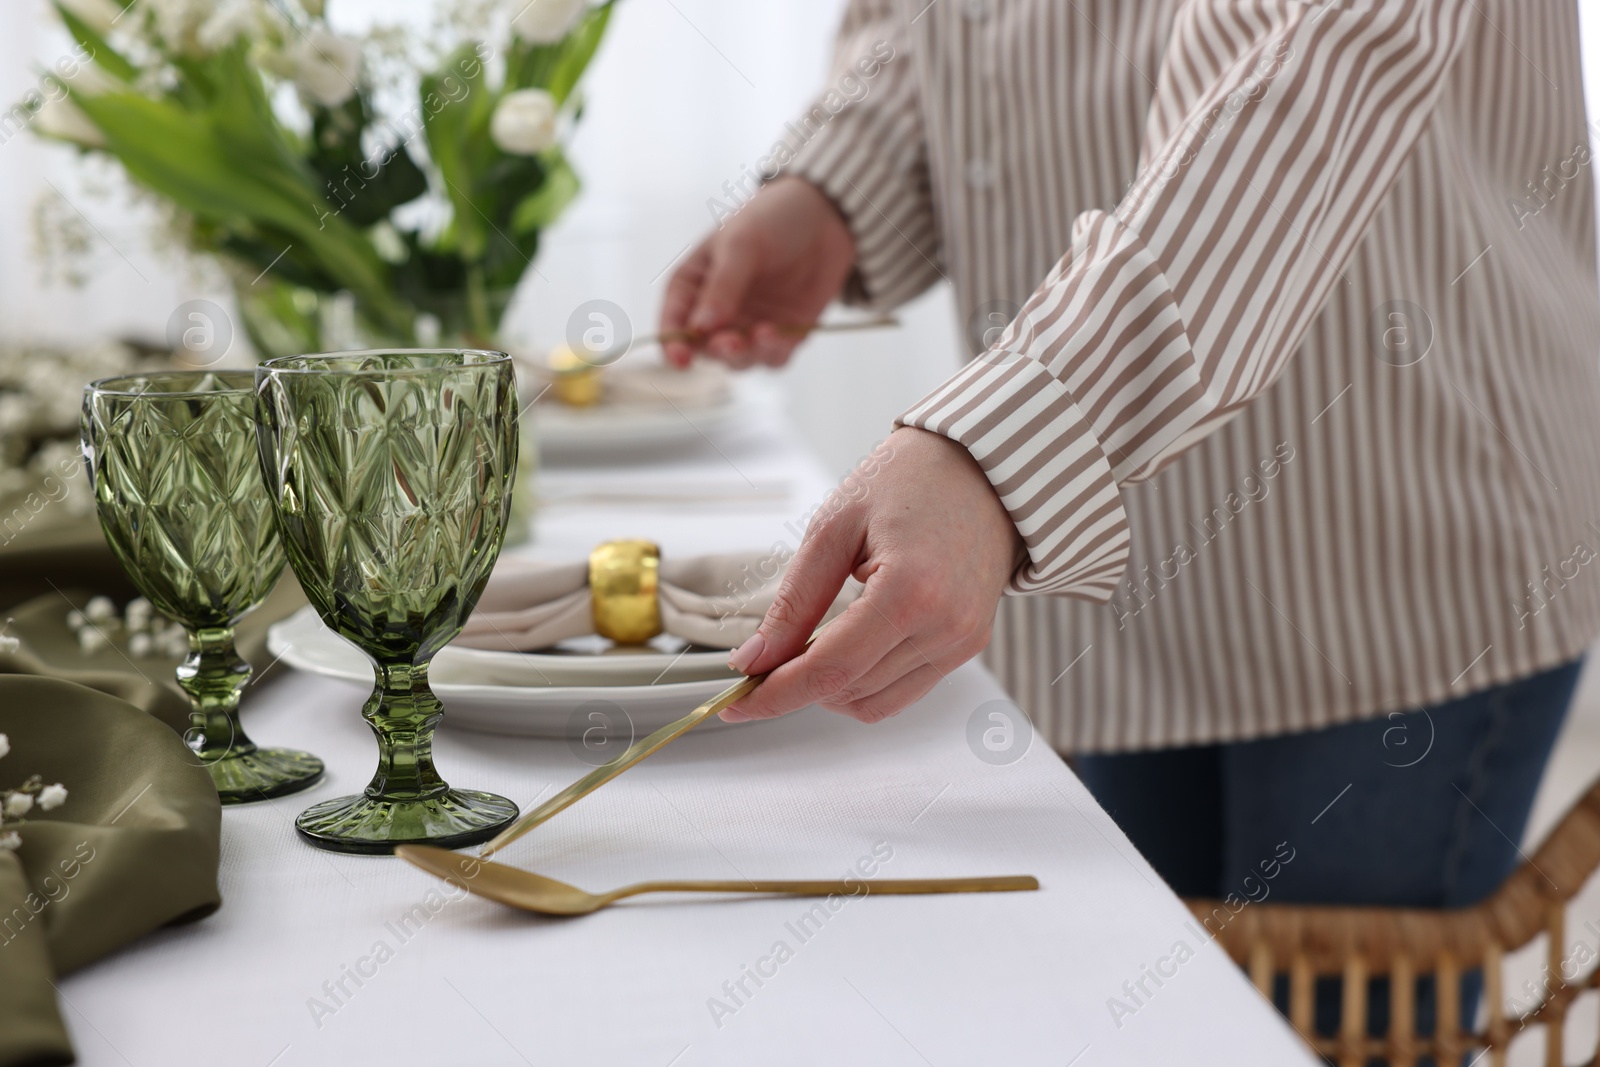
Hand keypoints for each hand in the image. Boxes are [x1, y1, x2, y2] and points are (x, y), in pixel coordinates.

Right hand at [660, 176, 855, 369]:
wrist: (824, 214)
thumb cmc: (771, 218)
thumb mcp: (740, 243)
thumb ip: (721, 286)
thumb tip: (700, 329)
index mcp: (694, 286)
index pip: (674, 323)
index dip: (673, 345)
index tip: (681, 360)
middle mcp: (718, 312)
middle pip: (706, 349)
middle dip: (717, 351)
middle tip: (731, 342)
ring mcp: (750, 325)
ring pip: (740, 360)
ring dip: (747, 355)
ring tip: (763, 333)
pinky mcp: (783, 334)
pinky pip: (773, 358)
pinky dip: (774, 352)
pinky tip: (779, 333)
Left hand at [722, 427, 1023, 723]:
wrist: (983, 467)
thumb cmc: (911, 479)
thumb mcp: (834, 527)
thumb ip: (794, 602)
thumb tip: (755, 659)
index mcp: (911, 591)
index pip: (831, 670)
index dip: (776, 695)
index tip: (736, 703)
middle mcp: (945, 626)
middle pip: (849, 691)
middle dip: (796, 685)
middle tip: (764, 658)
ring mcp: (962, 640)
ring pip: (874, 703)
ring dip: (830, 688)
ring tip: (809, 643)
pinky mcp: (968, 645)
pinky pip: (903, 690)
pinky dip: (864, 682)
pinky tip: (846, 647)